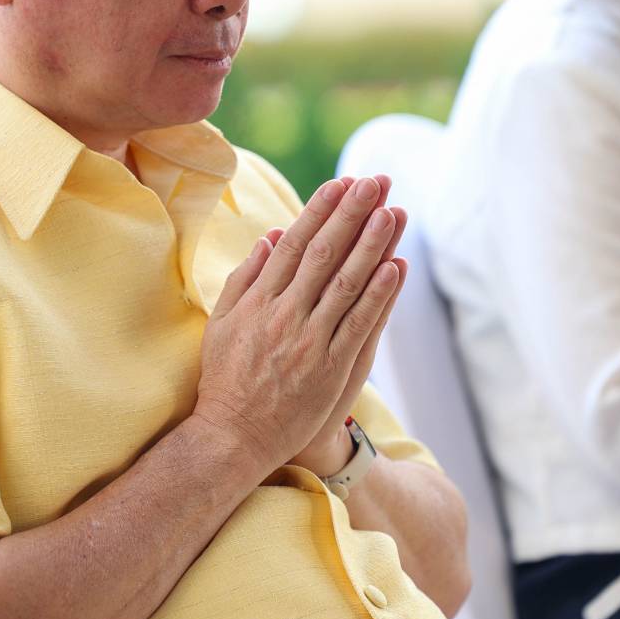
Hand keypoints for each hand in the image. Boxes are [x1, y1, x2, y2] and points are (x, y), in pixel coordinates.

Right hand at [191, 175, 402, 479]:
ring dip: (372, 244)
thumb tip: (271, 237)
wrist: (233, 437)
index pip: (295, 244)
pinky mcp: (331, 369)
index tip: (340, 183)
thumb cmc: (225, 378)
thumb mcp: (223, 323)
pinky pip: (360, 325)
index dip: (320, 211)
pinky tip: (396, 267)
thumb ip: (246, 279)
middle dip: (352, 214)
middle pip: (325, 254)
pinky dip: (379, 295)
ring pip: (347, 283)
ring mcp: (310, 342)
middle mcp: (284, 316)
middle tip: (374, 181)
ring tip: (393, 211)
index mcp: (258, 301)